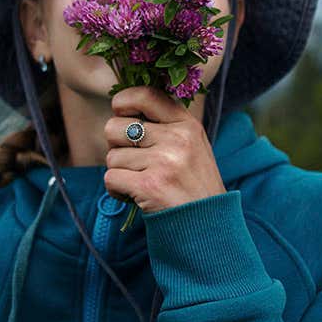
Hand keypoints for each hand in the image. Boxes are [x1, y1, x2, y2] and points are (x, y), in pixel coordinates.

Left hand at [103, 85, 226, 214]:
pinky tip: (133, 196)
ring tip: (141, 183)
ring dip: (120, 173)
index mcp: (187, 125)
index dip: (123, 101)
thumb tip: (123, 108)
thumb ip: (165, 125)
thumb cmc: (194, 185)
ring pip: (112, 157)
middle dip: (116, 146)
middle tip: (134, 161)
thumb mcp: (192, 146)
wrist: (210, 227)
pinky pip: (110, 178)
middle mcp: (177, 139)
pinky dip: (116, 190)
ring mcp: (164, 162)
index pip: (145, 95)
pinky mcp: (150, 186)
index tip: (121, 113)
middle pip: (115, 127)